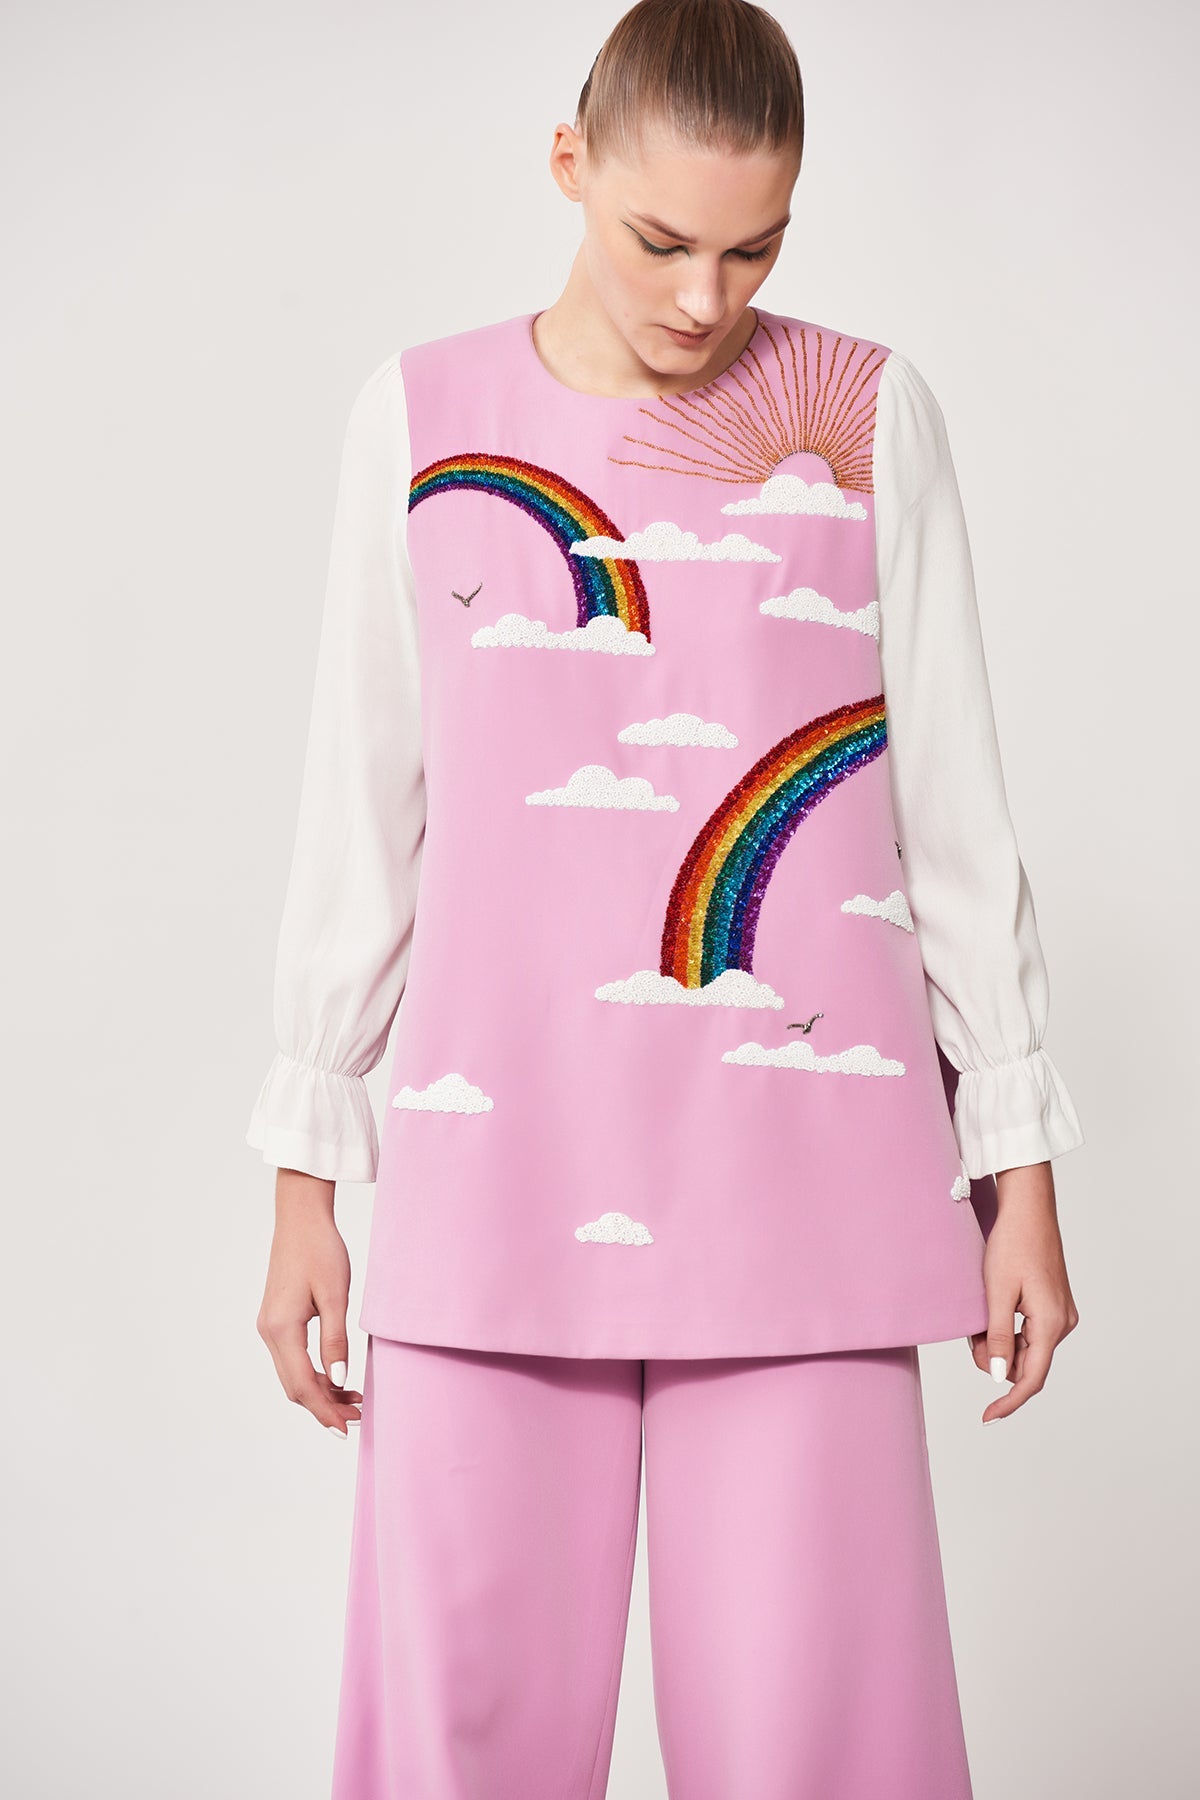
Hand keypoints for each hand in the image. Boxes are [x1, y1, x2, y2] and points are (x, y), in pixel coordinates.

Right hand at [257, 1167, 363, 1436]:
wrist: (301, 1218)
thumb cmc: (321, 1250)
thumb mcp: (336, 1296)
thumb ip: (336, 1341)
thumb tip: (340, 1381)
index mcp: (281, 1329)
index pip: (303, 1385)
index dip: (324, 1410)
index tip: (347, 1428)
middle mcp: (268, 1332)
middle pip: (294, 1386)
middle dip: (323, 1407)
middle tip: (357, 1417)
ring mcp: (269, 1326)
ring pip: (293, 1374)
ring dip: (320, 1391)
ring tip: (353, 1399)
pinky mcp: (276, 1319)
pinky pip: (292, 1358)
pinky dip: (314, 1373)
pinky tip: (337, 1376)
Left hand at [968, 1160, 1078, 1424]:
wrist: (1028, 1210)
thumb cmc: (1012, 1245)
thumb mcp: (997, 1293)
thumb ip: (999, 1337)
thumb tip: (999, 1376)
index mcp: (1051, 1324)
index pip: (1031, 1378)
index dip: (1008, 1401)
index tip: (988, 1416)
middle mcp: (1062, 1323)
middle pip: (1026, 1363)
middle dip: (996, 1357)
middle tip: (973, 1333)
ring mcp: (1060, 1314)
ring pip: (1026, 1347)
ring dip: (1001, 1341)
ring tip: (981, 1313)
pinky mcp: (1053, 1304)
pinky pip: (1029, 1331)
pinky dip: (1008, 1329)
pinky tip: (993, 1309)